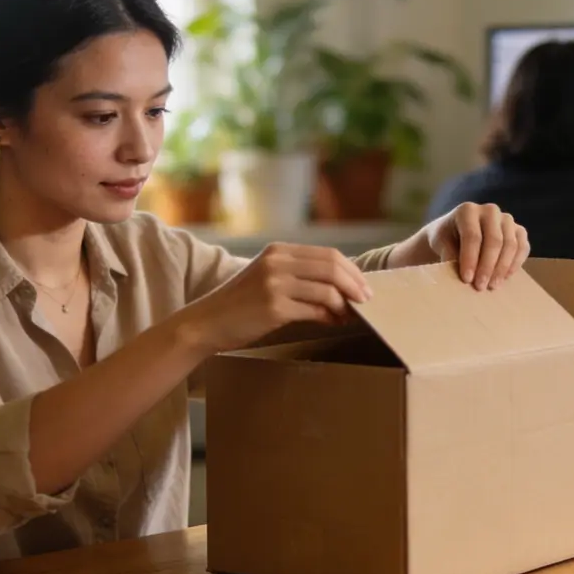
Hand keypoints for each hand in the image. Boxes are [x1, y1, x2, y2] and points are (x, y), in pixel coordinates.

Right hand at [182, 243, 372, 353]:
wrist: (206, 322)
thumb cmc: (240, 305)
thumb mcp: (267, 278)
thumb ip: (298, 276)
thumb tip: (340, 286)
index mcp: (278, 251)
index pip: (328, 254)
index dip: (351, 270)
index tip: (364, 286)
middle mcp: (277, 262)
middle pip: (332, 267)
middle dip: (355, 285)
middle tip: (367, 300)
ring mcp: (275, 284)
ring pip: (327, 289)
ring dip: (345, 304)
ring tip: (349, 315)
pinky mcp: (274, 307)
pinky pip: (315, 310)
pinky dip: (331, 317)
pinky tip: (333, 322)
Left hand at [414, 202, 529, 289]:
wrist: (458, 234)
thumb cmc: (447, 239)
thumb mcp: (440, 243)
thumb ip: (447, 253)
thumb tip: (458, 270)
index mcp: (468, 210)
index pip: (472, 236)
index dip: (470, 259)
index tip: (466, 279)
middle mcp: (490, 210)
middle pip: (494, 240)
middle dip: (487, 266)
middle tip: (480, 286)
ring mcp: (507, 219)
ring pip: (510, 244)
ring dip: (502, 268)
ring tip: (492, 286)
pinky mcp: (519, 230)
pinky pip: (523, 247)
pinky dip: (516, 264)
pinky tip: (505, 278)